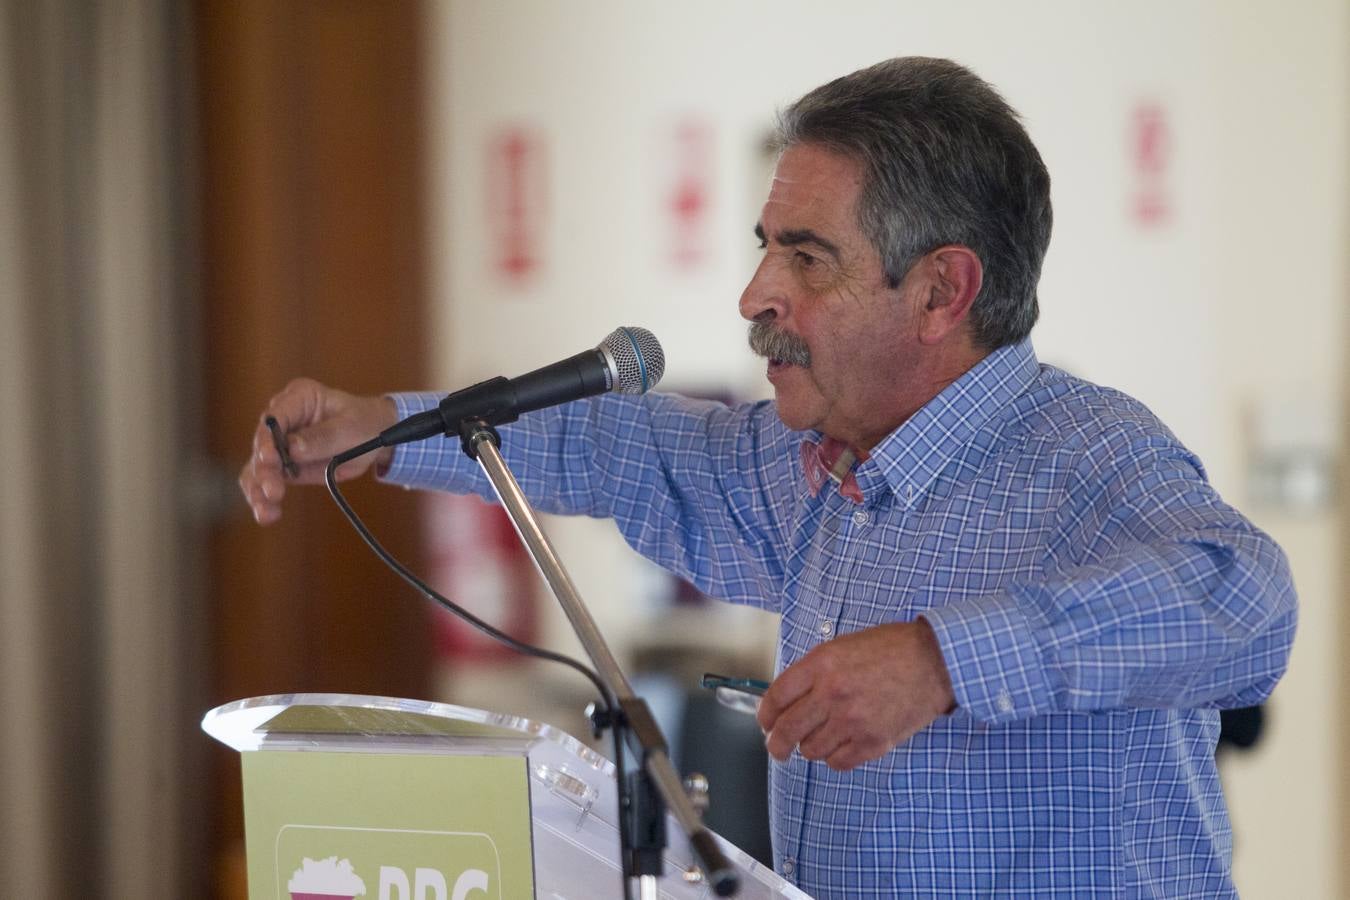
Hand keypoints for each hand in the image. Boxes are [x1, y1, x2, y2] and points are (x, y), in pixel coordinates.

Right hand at [238, 377, 398, 524]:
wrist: (377, 437)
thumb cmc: (365, 422)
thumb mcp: (350, 426)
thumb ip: (322, 437)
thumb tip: (292, 449)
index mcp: (298, 397)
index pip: (274, 418)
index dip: (267, 439)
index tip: (268, 459)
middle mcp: (283, 418)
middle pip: (262, 445)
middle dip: (264, 470)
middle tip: (272, 491)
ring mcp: (280, 443)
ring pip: (259, 467)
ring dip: (259, 489)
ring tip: (266, 512)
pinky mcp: (284, 466)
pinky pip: (268, 481)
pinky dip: (264, 498)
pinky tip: (268, 514)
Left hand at [756, 619, 955, 770]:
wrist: (934, 662)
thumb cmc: (892, 650)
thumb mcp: (843, 646)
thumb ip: (814, 672)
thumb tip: (789, 698)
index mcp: (821, 665)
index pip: (776, 698)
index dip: (765, 715)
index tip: (766, 723)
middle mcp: (832, 693)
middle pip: (787, 730)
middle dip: (776, 744)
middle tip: (777, 748)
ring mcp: (852, 721)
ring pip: (811, 750)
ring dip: (810, 748)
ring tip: (820, 739)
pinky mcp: (872, 742)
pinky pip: (838, 762)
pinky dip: (834, 758)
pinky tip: (841, 746)